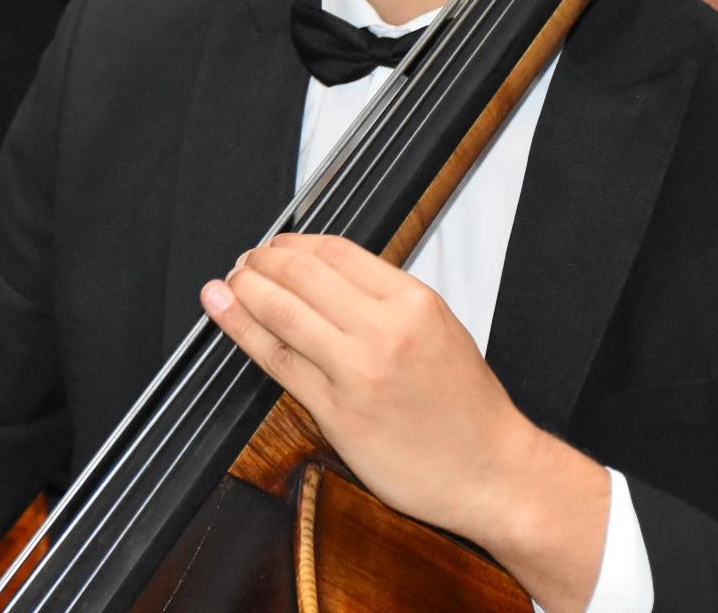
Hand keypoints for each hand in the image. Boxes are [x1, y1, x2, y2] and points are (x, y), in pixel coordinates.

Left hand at [202, 234, 608, 612]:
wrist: (494, 473)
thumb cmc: (467, 407)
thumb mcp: (439, 329)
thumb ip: (385, 300)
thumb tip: (326, 274)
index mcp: (414, 302)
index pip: (335, 252)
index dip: (293, 244)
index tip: (273, 246)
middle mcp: (385, 330)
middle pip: (302, 276)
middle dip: (261, 262)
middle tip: (243, 262)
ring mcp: (358, 371)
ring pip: (282, 312)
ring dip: (244, 290)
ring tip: (227, 282)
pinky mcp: (337, 412)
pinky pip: (278, 361)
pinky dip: (243, 330)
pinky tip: (224, 312)